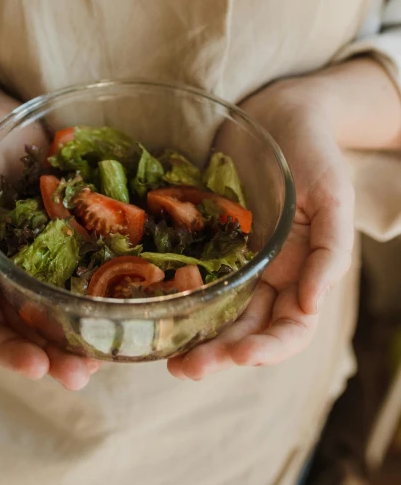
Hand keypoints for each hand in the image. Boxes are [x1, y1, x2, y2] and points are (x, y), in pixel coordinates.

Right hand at [0, 78, 99, 388]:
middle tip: (83, 374)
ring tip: (109, 353)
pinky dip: (106, 286)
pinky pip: (90, 265)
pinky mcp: (73, 234)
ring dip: (83, 334)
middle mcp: (9, 277)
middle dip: (55, 356)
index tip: (39, 366)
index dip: (9, 353)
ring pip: (63, 307)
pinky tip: (130, 297)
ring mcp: (43, 257)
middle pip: (30, 330)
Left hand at [168, 77, 354, 379]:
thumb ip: (330, 251)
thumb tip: (312, 304)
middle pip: (246, 330)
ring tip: (166, 357)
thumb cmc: (315, 154)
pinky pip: (188, 272)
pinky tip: (152, 307)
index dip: (268, 348)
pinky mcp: (203, 239)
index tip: (240, 356)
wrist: (280, 114)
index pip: (289, 328)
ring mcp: (233, 260)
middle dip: (220, 354)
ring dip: (194, 338)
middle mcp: (266, 276)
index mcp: (302, 274)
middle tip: (186, 369)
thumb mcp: (332, 199)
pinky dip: (174, 295)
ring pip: (214, 312)